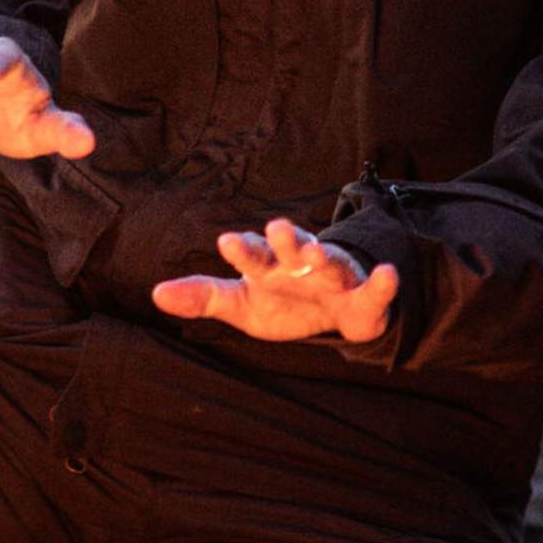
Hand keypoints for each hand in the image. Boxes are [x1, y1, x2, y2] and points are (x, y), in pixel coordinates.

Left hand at [151, 217, 398, 344]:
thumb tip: (155, 294)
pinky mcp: (363, 295)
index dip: (242, 249)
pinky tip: (388, 274)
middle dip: (286, 239)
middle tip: (276, 227)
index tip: (227, 242)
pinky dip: (382, 282)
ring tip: (314, 251)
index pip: (252, 254)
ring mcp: (333, 276)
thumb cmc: (280, 301)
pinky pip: (375, 289)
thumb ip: (203, 296)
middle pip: (291, 248)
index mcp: (269, 265)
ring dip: (323, 255)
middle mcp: (300, 264)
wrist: (331, 316)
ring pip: (329, 262)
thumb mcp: (240, 304)